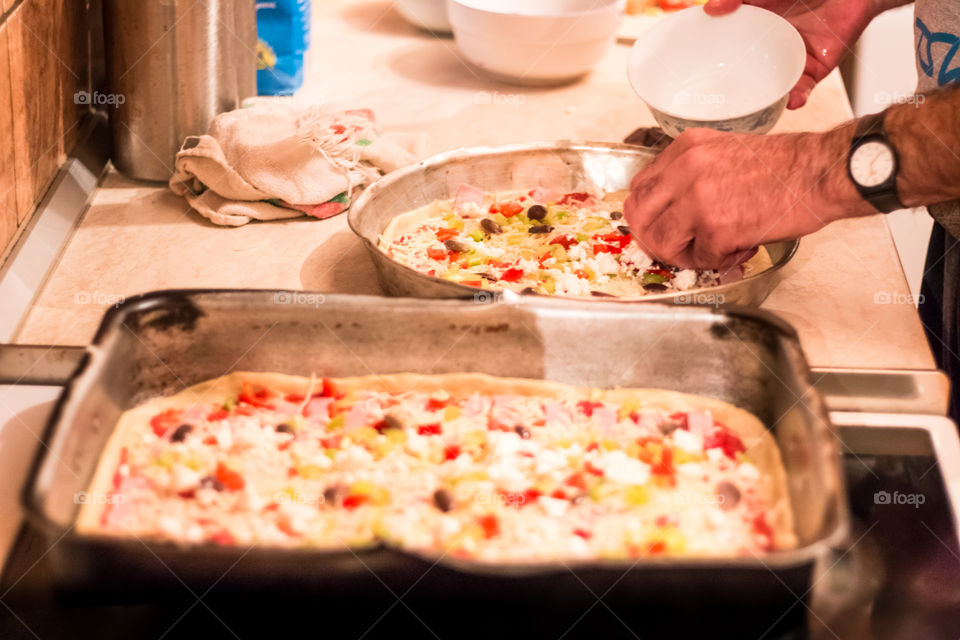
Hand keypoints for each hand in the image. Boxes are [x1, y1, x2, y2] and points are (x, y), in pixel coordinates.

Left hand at [622, 127, 872, 269]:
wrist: (819, 172)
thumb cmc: (782, 166)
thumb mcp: (722, 152)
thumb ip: (690, 174)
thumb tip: (669, 209)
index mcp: (685, 149)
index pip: (640, 187)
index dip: (645, 214)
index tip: (657, 226)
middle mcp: (686, 170)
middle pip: (640, 216)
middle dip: (654, 239)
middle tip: (675, 247)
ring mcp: (699, 199)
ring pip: (663, 242)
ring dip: (682, 255)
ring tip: (708, 251)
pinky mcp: (718, 228)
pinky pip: (700, 258)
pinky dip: (716, 262)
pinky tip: (736, 250)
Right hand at [703, 0, 876, 108]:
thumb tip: (710, 9)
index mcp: (753, 28)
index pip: (726, 52)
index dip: (711, 67)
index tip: (692, 83)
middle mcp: (770, 48)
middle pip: (746, 78)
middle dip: (733, 96)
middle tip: (715, 111)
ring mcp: (792, 60)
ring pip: (771, 89)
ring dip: (762, 104)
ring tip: (751, 114)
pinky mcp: (816, 68)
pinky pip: (803, 89)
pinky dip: (797, 97)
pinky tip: (792, 100)